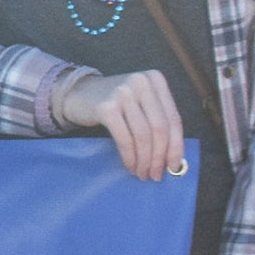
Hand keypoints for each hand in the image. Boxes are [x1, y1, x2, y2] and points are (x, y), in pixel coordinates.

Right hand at [55, 69, 184, 181]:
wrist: (78, 93)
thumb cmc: (114, 102)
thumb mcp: (140, 101)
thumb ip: (157, 118)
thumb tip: (172, 155)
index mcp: (155, 80)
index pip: (173, 119)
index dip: (176, 146)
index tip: (174, 166)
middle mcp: (141, 83)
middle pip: (159, 128)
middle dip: (159, 156)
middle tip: (156, 174)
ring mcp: (123, 94)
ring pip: (143, 135)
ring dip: (144, 160)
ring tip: (142, 173)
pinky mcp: (106, 107)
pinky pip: (124, 138)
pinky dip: (129, 156)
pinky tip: (130, 165)